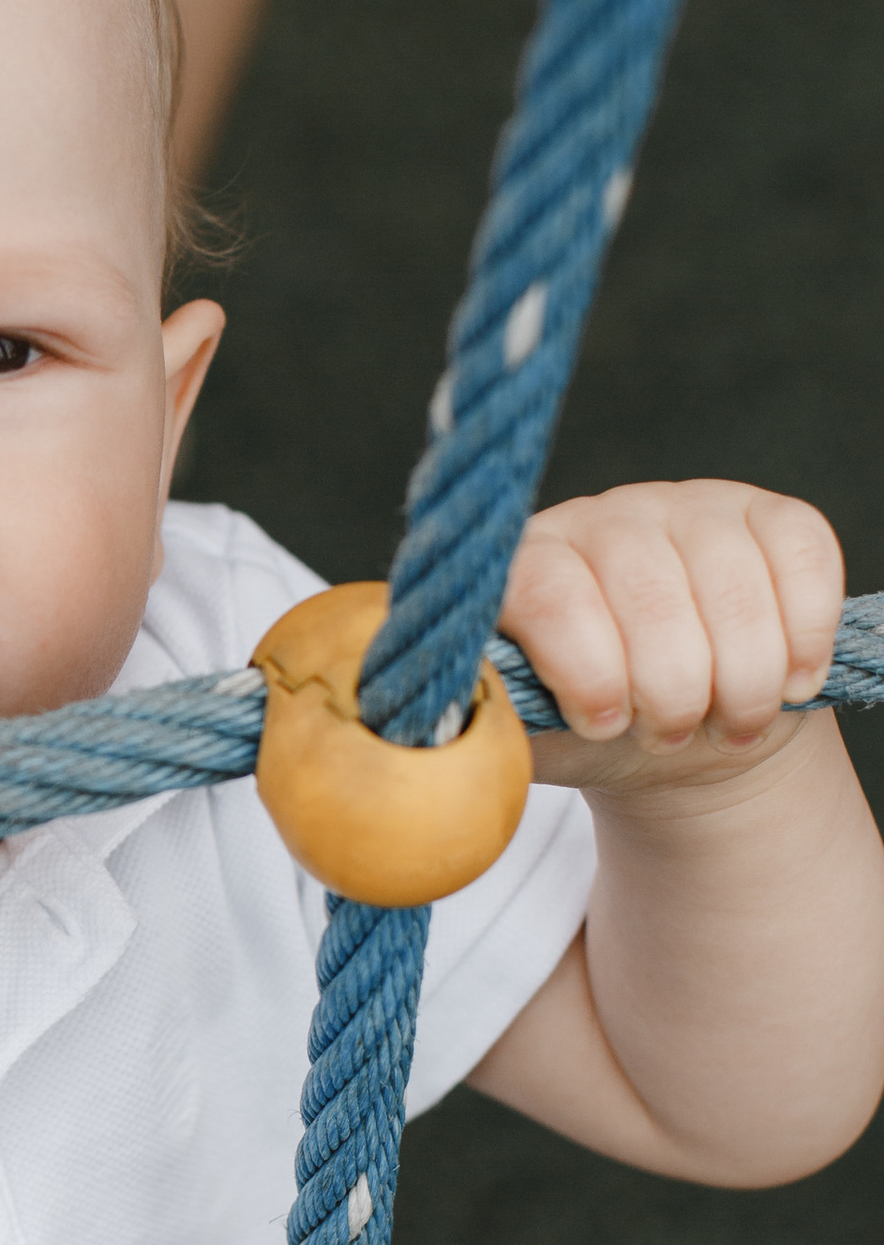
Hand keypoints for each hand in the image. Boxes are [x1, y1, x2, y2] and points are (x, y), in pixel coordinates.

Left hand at [500, 480, 842, 797]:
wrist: (676, 731)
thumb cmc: (590, 731)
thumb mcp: (527, 736)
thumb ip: (484, 724)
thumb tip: (441, 728)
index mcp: (526, 565)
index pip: (547, 593)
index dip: (584, 668)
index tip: (606, 724)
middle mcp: (602, 518)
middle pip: (647, 595)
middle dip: (672, 690)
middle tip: (671, 736)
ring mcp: (688, 507)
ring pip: (731, 585)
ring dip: (743, 680)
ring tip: (727, 725)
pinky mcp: (767, 514)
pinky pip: (802, 558)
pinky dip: (803, 636)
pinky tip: (791, 683)